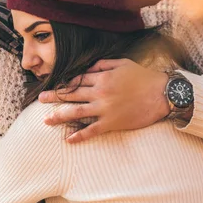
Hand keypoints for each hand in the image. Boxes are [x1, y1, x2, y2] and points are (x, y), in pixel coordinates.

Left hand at [38, 59, 169, 143]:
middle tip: (41, 99)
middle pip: (71, 95)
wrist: (162, 94)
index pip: (77, 80)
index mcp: (102, 77)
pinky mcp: (112, 123)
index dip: (64, 84)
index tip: (53, 86)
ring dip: (60, 116)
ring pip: (76, 112)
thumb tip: (89, 67)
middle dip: (54, 97)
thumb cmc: (144, 77)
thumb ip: (103, 64)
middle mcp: (100, 92)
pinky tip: (68, 140)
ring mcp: (104, 109)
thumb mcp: (123, 63)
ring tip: (46, 120)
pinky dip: (79, 135)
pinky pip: (92, 130)